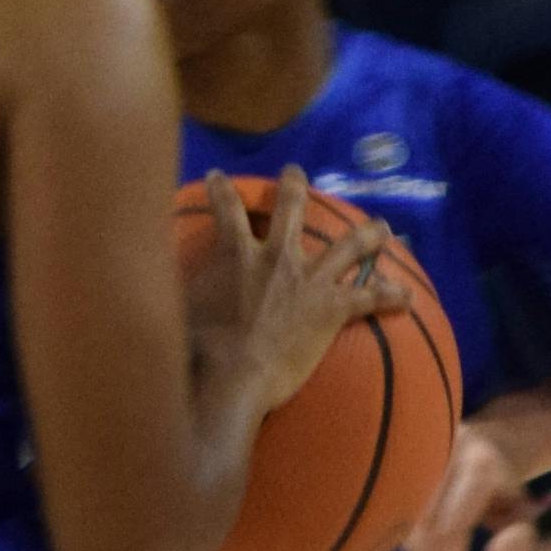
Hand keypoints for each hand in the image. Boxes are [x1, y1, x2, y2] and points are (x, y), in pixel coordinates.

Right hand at [188, 168, 407, 421]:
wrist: (232, 377)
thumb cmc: (198, 348)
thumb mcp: (174, 308)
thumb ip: (171, 286)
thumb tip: (142, 279)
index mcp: (236, 253)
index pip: (226, 208)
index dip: (221, 189)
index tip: (218, 176)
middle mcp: (276, 256)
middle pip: (292, 209)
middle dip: (295, 186)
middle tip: (297, 174)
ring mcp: (308, 280)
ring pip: (347, 246)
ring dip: (367, 235)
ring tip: (382, 227)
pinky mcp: (331, 309)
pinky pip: (369, 298)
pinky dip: (390, 297)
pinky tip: (408, 297)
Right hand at [403, 422, 543, 550]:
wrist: (486, 445)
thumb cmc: (503, 491)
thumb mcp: (522, 515)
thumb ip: (519, 540)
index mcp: (481, 465)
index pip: (453, 523)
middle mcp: (447, 451)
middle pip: (425, 521)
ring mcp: (420, 450)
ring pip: (402, 514)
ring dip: (416, 545)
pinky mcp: (401, 455)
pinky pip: (390, 504)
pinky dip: (404, 530)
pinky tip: (421, 538)